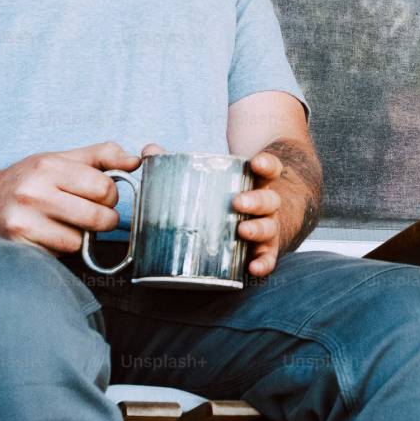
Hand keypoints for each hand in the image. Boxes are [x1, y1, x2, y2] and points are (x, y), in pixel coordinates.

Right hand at [0, 141, 141, 255]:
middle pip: (98, 217)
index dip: (111, 196)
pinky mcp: (18, 245)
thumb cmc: (31, 179)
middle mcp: (33, 193)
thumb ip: (103, 155)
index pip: (105, 188)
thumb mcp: (63, 158)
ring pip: (80, 241)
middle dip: (103, 219)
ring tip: (65, 223)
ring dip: (80, 236)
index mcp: (49, 167)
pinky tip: (48, 234)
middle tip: (93, 215)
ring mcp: (23, 221)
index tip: (101, 197)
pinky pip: (60, 254)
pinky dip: (61, 248)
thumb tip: (137, 161)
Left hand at [140, 144, 287, 277]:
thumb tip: (150, 151)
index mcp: (254, 184)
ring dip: (258, 229)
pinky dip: (264, 264)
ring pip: (269, 227)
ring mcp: (266, 228)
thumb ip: (177, 163)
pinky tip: (252, 269)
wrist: (252, 223)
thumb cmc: (225, 199)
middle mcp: (265, 206)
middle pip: (269, 200)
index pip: (268, 169)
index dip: (266, 165)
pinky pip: (268, 258)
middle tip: (238, 202)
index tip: (256, 163)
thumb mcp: (210, 179)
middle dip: (257, 200)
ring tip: (242, 231)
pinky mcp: (262, 252)